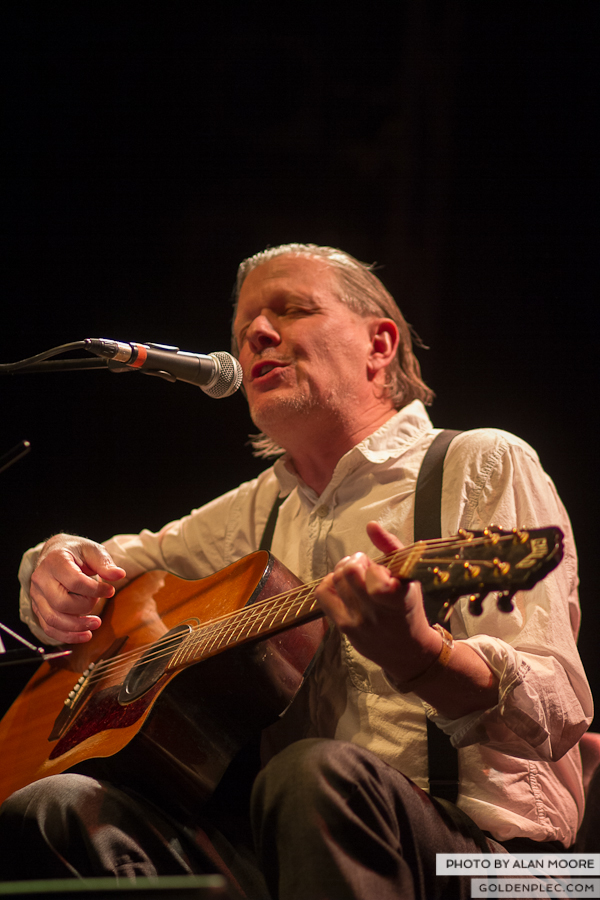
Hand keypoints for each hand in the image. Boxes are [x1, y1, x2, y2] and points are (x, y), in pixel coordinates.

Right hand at [30, 534, 125, 643]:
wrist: (56, 552)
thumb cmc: (76, 552)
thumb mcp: (92, 551)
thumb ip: (105, 564)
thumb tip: (119, 575)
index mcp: (54, 561)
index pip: (74, 581)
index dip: (95, 590)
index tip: (110, 591)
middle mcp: (41, 579)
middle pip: (61, 603)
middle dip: (85, 607)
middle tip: (99, 603)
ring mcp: (37, 595)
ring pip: (52, 619)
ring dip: (77, 627)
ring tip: (96, 624)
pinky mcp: (38, 607)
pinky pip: (49, 627)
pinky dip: (67, 636)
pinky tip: (84, 635)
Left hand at [315, 522, 439, 678]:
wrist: (408, 651)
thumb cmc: (409, 609)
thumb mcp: (410, 577)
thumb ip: (391, 547)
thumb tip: (370, 525)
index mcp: (399, 599)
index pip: (374, 575)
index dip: (374, 566)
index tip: (381, 570)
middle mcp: (377, 613)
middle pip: (349, 571)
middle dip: (356, 561)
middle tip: (364, 565)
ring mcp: (358, 622)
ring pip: (335, 580)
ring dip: (343, 570)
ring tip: (355, 575)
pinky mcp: (344, 628)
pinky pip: (323, 594)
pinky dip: (330, 583)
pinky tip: (343, 586)